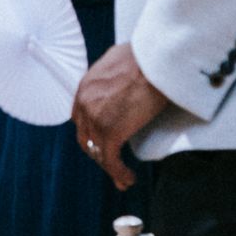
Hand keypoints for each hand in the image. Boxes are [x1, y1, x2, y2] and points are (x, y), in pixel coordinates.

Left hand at [71, 45, 166, 189]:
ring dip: (110, 167)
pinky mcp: (111, 132)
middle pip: (87, 137)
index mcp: (85, 87)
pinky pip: (111, 160)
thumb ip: (110, 75)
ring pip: (99, 152)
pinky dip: (119, 173)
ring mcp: (96, 119)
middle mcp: (84, 103)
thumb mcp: (116, 60)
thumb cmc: (144, 56)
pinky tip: (128, 178)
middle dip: (99, 152)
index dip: (92, 132)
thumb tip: (118, 78)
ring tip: (123, 177)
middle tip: (113, 162)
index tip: (103, 141)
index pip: (81, 118)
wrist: (155, 61)